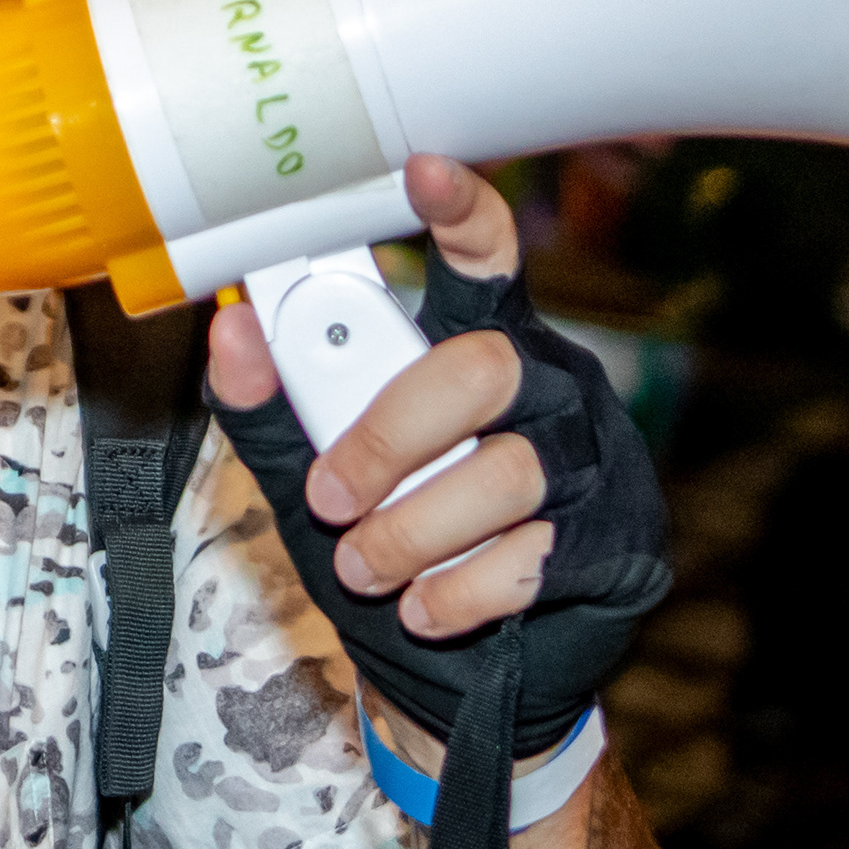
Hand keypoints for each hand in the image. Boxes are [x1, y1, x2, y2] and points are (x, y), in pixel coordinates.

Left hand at [210, 156, 550, 634]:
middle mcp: (549, 388)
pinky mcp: (617, 541)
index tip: (423, 170)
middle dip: (388, 439)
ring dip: (413, 532)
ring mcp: (591, 463)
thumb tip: (231, 328)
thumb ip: (272, 407)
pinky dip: (461, 591)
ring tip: (368, 568)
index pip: (483, 260)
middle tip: (331, 496)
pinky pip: (535, 557)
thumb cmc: (391, 548)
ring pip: (505, 473)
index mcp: (479, 348)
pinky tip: (427, 606)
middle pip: (478, 371)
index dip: (461, 212)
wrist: (459, 678)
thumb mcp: (310, 476)